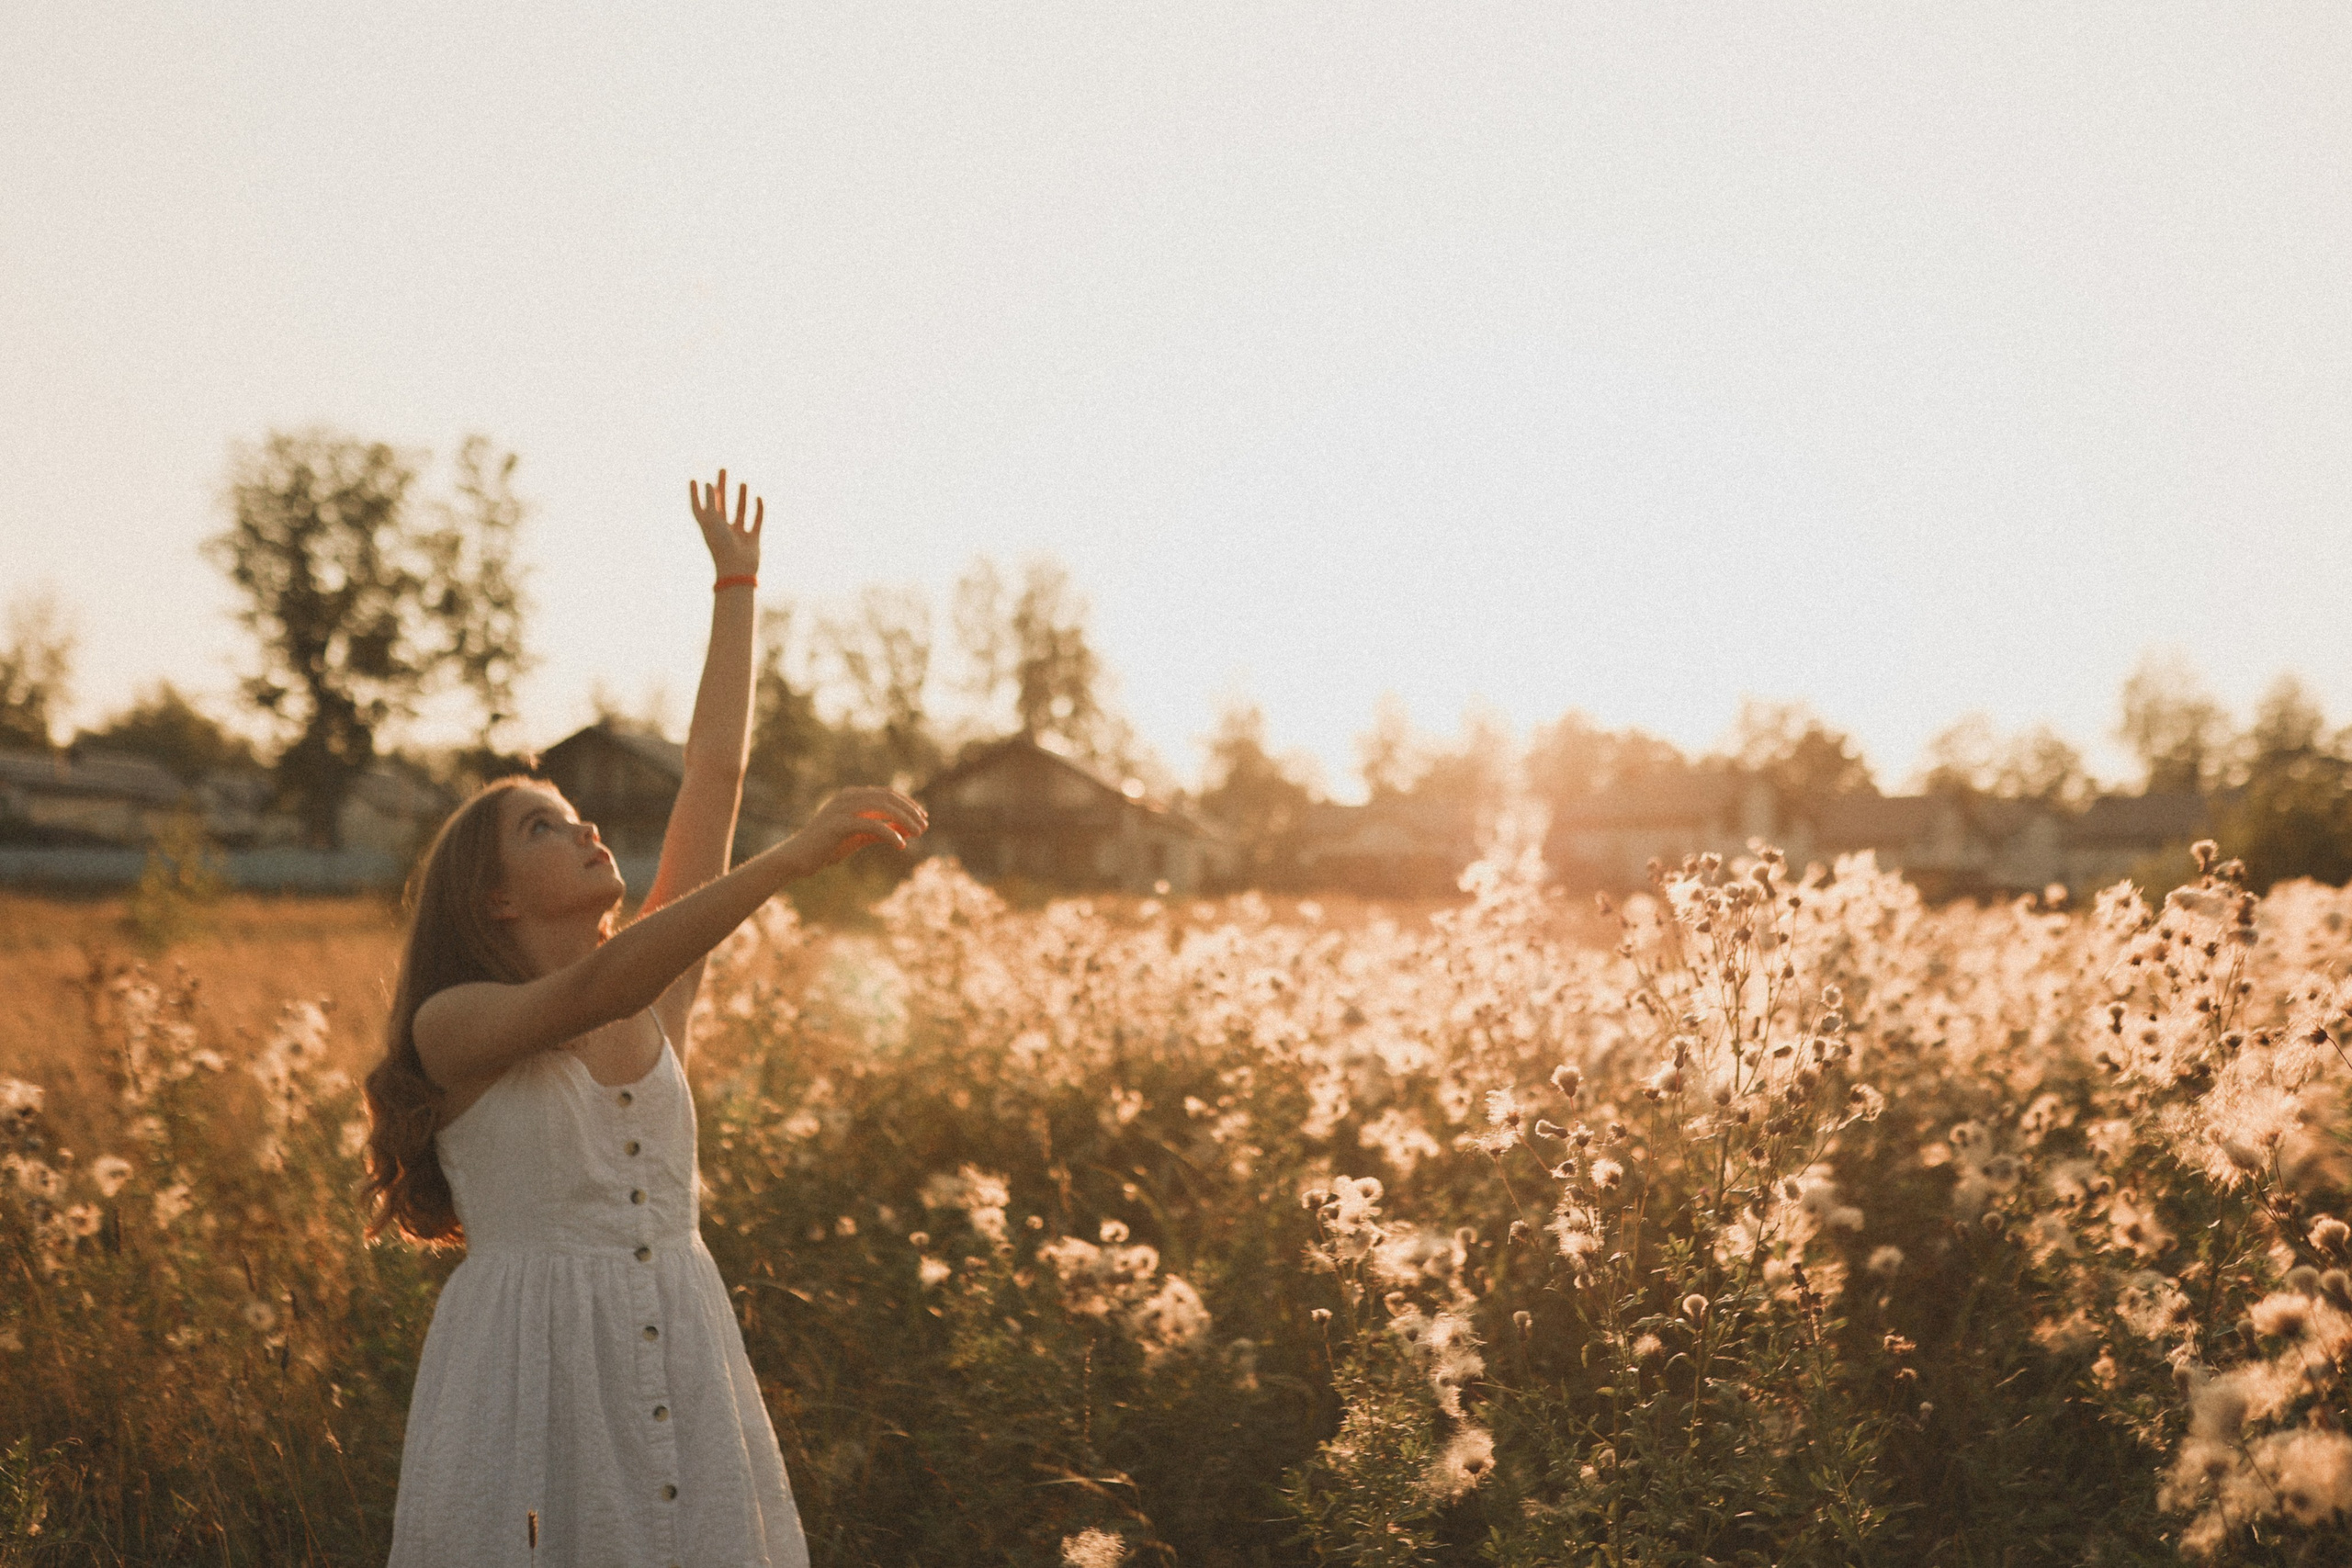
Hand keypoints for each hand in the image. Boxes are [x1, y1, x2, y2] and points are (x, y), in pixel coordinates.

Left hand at [688, 467, 762, 579]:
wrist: (737, 570)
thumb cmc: (720, 545)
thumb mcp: (712, 520)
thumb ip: (711, 500)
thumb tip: (711, 483)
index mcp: (708, 526)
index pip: (699, 507)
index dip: (695, 494)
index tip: (693, 479)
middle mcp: (722, 528)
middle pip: (720, 503)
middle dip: (721, 487)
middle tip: (723, 469)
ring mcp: (738, 534)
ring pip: (739, 510)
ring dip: (741, 496)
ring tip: (742, 482)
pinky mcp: (753, 539)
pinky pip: (756, 520)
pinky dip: (758, 509)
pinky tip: (758, 497)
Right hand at [786, 787, 928, 872]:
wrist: (798, 857)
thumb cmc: (828, 847)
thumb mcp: (860, 837)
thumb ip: (882, 831)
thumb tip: (909, 831)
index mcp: (852, 796)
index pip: (887, 794)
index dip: (908, 803)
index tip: (924, 816)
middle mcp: (847, 797)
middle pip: (887, 798)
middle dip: (909, 811)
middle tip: (925, 827)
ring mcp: (842, 808)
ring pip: (882, 808)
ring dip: (904, 820)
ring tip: (918, 834)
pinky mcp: (838, 824)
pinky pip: (870, 825)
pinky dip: (889, 833)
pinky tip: (901, 845)